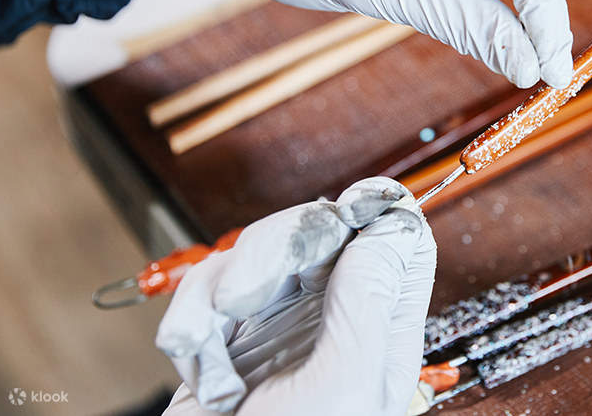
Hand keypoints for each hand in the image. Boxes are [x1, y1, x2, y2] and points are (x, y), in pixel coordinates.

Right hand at [156, 178, 435, 414]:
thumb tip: (393, 226)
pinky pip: (208, 285)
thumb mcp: (345, 383)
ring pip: (259, 248)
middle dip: (276, 249)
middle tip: (246, 291)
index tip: (352, 209)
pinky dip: (191, 320)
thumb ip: (369, 302)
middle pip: (321, 228)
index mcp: (380, 326)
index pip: (399, 243)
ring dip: (222, 289)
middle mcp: (334, 314)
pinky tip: (199, 366)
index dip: (379, 212)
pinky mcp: (227, 330)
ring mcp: (279, 319)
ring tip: (211, 343)